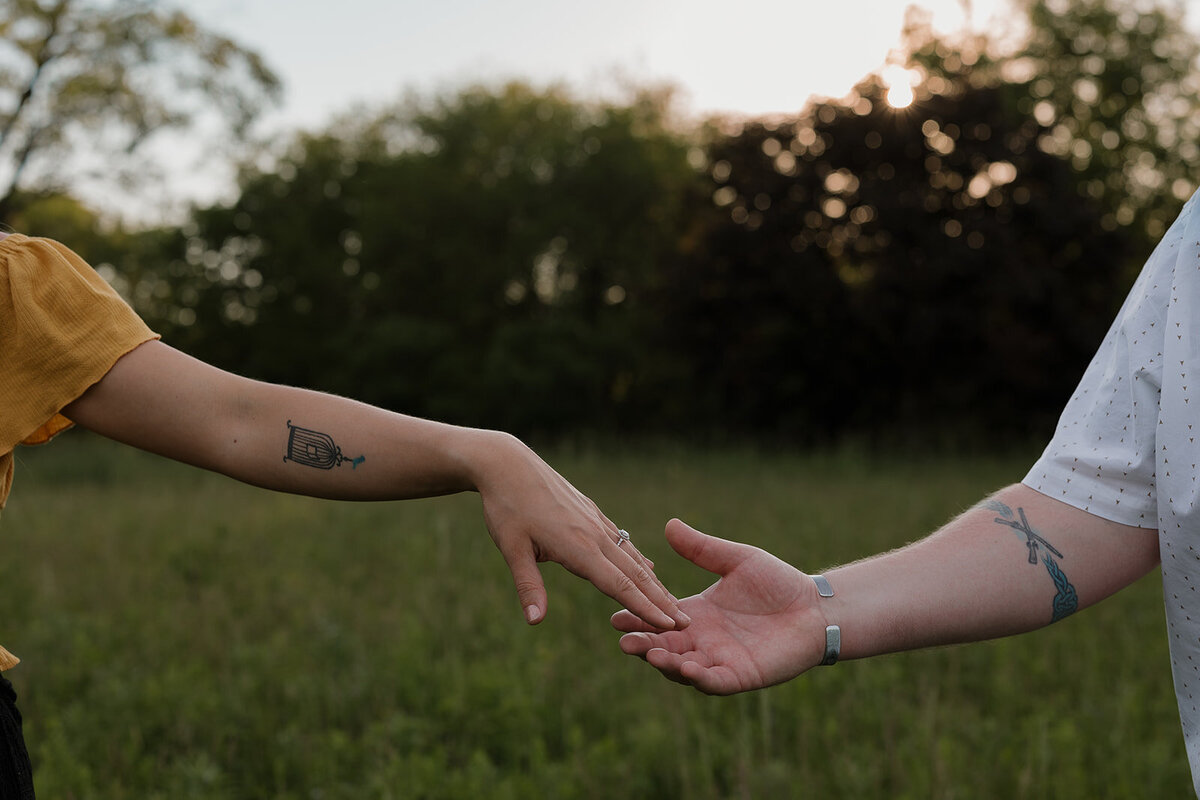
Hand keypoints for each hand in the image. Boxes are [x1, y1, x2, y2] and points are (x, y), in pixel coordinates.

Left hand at [473, 433, 688, 629]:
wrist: (508, 463)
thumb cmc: (505, 508)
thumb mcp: (512, 549)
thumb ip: (528, 586)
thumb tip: (535, 622)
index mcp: (578, 547)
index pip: (619, 586)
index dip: (646, 609)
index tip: (670, 626)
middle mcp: (594, 534)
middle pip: (635, 574)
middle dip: (661, 600)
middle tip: (686, 623)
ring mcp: (596, 521)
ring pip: (632, 557)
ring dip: (654, 582)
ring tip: (673, 602)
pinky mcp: (592, 512)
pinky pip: (622, 541)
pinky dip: (639, 558)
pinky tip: (648, 567)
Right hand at [611, 519, 825, 693]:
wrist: (815, 607)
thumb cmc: (777, 583)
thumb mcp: (735, 560)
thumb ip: (702, 548)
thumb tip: (670, 524)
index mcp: (696, 613)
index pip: (658, 617)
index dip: (636, 618)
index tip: (615, 615)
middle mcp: (701, 640)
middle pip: (663, 646)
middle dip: (642, 645)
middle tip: (624, 640)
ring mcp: (719, 660)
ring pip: (682, 668)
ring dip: (664, 664)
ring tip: (651, 653)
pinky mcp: (740, 675)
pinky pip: (714, 681)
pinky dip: (698, 677)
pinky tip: (686, 668)